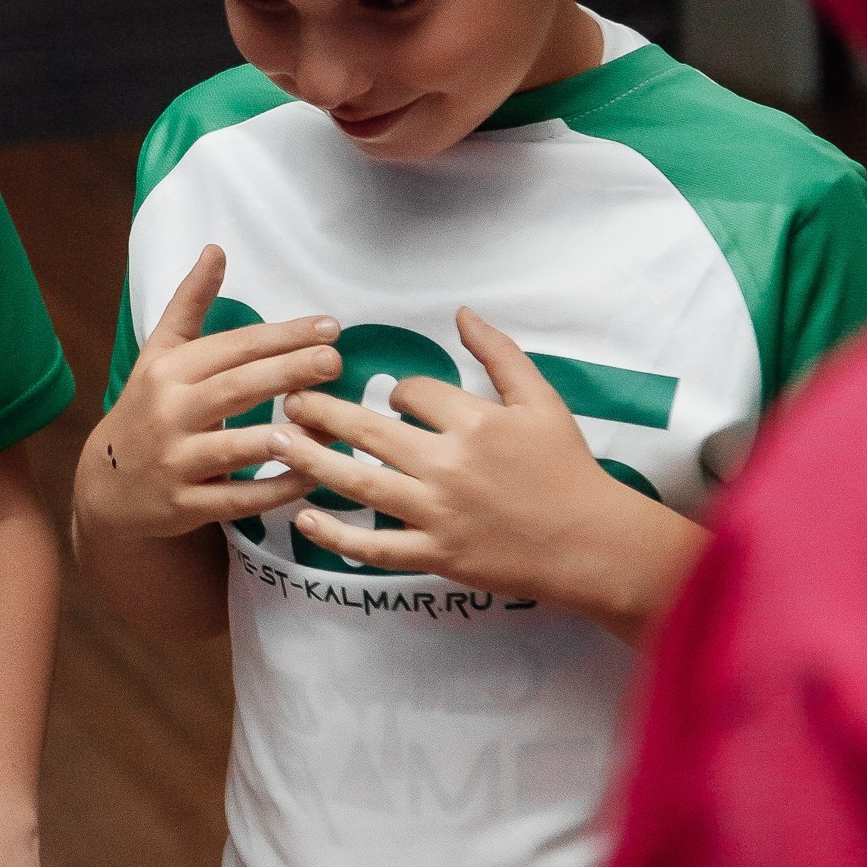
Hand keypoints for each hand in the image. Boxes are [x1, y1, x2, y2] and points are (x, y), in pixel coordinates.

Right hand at [86, 245, 339, 540]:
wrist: (106, 485)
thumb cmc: (147, 408)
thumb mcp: (161, 353)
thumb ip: (190, 303)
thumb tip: (216, 248)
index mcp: (169, 371)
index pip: (232, 347)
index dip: (280, 335)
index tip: (330, 326)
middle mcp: (169, 412)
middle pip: (235, 388)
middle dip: (286, 372)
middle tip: (334, 360)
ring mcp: (176, 461)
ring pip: (234, 448)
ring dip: (282, 437)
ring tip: (328, 422)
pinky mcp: (184, 505)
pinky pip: (236, 499)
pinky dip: (274, 489)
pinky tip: (312, 475)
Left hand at [272, 305, 701, 636]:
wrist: (591, 542)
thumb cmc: (567, 467)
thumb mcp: (542, 400)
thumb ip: (500, 353)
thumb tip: (462, 311)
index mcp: (474, 422)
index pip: (411, 393)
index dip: (397, 391)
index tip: (396, 399)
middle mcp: (448, 465)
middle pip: (369, 431)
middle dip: (322, 411)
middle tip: (287, 399)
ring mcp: (438, 513)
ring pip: (360, 484)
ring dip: (312, 460)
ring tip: (276, 439)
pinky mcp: (435, 554)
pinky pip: (374, 547)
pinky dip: (336, 536)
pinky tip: (305, 517)